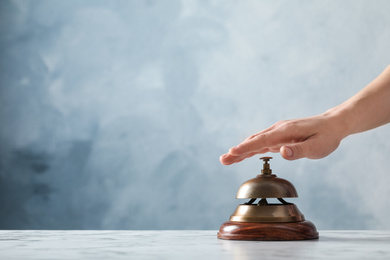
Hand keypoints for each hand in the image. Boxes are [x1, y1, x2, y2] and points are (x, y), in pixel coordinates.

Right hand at [220, 113, 345, 164]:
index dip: (246, 148)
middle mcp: (278, 130)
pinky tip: (242, 155)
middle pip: (253, 141)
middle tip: (223, 159)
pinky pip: (262, 143)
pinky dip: (250, 149)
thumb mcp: (317, 147)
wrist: (332, 124)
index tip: (232, 152)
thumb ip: (299, 150)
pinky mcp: (279, 137)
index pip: (262, 141)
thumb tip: (281, 152)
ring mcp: (278, 132)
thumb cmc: (326, 136)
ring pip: (255, 142)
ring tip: (227, 159)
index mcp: (285, 131)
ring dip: (241, 151)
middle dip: (237, 151)